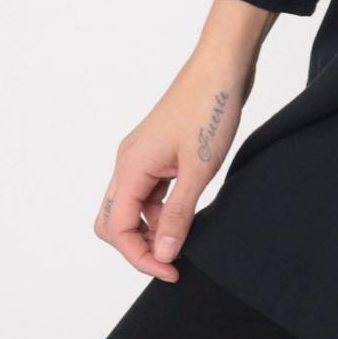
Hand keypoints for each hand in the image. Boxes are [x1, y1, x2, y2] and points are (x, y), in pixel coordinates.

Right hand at [95, 38, 261, 280]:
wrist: (222, 66)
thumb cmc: (209, 109)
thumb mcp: (198, 169)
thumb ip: (179, 214)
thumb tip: (164, 254)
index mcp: (130, 167)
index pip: (117, 229)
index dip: (140, 257)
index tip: (171, 271)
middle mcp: (129, 162)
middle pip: (115, 221)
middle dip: (138, 245)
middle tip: (172, 259)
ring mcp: (143, 155)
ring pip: (134, 206)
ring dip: (154, 227)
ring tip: (187, 235)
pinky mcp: (159, 151)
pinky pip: (151, 191)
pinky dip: (163, 208)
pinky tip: (189, 211)